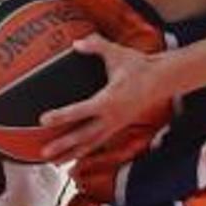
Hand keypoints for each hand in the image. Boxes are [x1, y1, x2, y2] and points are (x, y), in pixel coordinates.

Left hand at [39, 33, 166, 162]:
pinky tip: (73, 158)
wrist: (162, 80)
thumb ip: (96, 46)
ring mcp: (115, 125)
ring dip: (71, 154)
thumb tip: (76, 42)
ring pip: (90, 144)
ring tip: (54, 163)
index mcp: (109, 100)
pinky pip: (98, 143)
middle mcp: (111, 117)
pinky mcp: (118, 128)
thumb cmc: (139, 66)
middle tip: (43, 153)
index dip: (61, 116)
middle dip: (62, 145)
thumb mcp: (117, 53)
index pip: (80, 111)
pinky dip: (84, 152)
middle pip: (83, 136)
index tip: (43, 120)